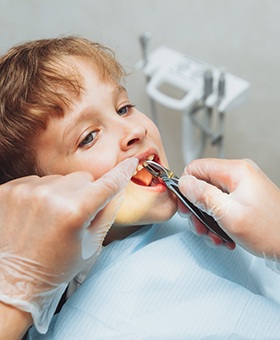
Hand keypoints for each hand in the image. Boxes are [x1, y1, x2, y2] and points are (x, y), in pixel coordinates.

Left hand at [0, 157, 137, 335]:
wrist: (15, 279)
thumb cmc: (57, 265)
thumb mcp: (92, 243)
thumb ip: (109, 211)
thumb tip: (120, 186)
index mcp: (75, 211)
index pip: (108, 183)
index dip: (122, 172)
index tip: (131, 162)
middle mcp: (50, 195)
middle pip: (83, 177)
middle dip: (85, 191)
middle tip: (75, 215)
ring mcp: (26, 191)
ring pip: (60, 178)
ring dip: (62, 192)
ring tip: (52, 217)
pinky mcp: (9, 189)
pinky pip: (38, 181)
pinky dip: (42, 193)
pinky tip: (37, 213)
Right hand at [178, 158, 279, 257]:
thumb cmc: (271, 230)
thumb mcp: (229, 214)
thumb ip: (203, 196)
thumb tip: (184, 183)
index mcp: (236, 171)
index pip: (196, 168)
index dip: (186, 186)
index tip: (186, 205)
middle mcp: (239, 175)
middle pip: (202, 184)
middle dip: (197, 208)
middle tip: (200, 224)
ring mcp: (243, 187)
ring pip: (210, 197)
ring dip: (207, 218)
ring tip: (214, 234)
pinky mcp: (245, 198)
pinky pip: (222, 205)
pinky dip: (219, 221)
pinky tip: (224, 234)